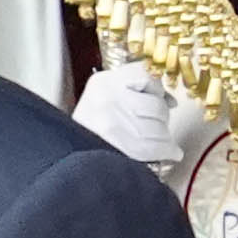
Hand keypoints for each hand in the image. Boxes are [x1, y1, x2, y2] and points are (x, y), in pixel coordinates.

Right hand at [71, 63, 215, 172]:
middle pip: (155, 103)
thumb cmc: (83, 137)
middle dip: (161, 119)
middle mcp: (107, 97)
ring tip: (155, 144)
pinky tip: (170, 153)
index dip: (159, 89)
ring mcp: (113, 120)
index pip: (142, 72)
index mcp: (100, 83)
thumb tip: (168, 100)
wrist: (67, 164)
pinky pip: (157, 145)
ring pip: (159, 125)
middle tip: (154, 128)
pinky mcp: (121, 144)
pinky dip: (168, 151)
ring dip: (163, 138)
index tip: (166, 100)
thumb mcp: (97, 105)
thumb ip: (126, 95)